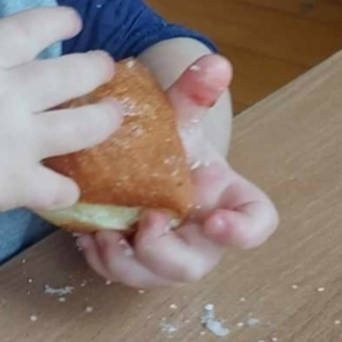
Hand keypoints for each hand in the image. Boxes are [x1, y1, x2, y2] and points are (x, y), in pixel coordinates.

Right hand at [0, 7, 123, 233]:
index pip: (31, 28)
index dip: (57, 20)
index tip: (72, 20)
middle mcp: (11, 94)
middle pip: (72, 73)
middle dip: (96, 67)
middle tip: (105, 66)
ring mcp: (21, 140)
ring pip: (83, 127)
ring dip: (104, 120)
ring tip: (115, 116)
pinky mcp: (19, 183)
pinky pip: (58, 187)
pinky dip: (65, 190)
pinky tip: (67, 189)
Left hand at [75, 54, 278, 286]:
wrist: (143, 155)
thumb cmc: (171, 140)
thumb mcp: (179, 114)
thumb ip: (195, 92)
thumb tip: (214, 62)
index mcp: (225, 198)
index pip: (257, 222)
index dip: (245, 231)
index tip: (217, 221)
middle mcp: (201, 234)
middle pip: (197, 265)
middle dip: (168, 253)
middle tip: (146, 223)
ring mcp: (167, 252)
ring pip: (154, 278)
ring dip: (127, 262)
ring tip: (103, 232)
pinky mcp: (134, 259)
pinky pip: (119, 274)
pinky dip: (101, 259)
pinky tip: (84, 232)